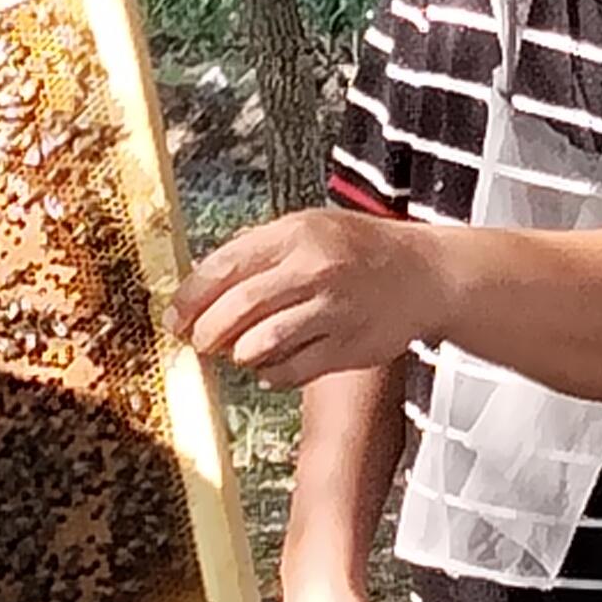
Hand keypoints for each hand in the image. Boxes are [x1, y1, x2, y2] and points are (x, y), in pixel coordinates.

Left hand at [171, 208, 459, 386]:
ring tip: (240, 350)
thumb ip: (259, 251)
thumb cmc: (359, 250)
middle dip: (207, 332)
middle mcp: (315, 269)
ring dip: (239, 353)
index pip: (225, 267)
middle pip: (237, 309)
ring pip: (260, 344)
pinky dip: (272, 372)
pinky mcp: (349, 346)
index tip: (175, 316)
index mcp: (297, 233)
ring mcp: (334, 310)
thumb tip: (200, 288)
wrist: (426, 274)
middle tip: (200, 342)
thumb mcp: (310, 228)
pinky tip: (273, 363)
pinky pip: (291, 370)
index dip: (191, 297)